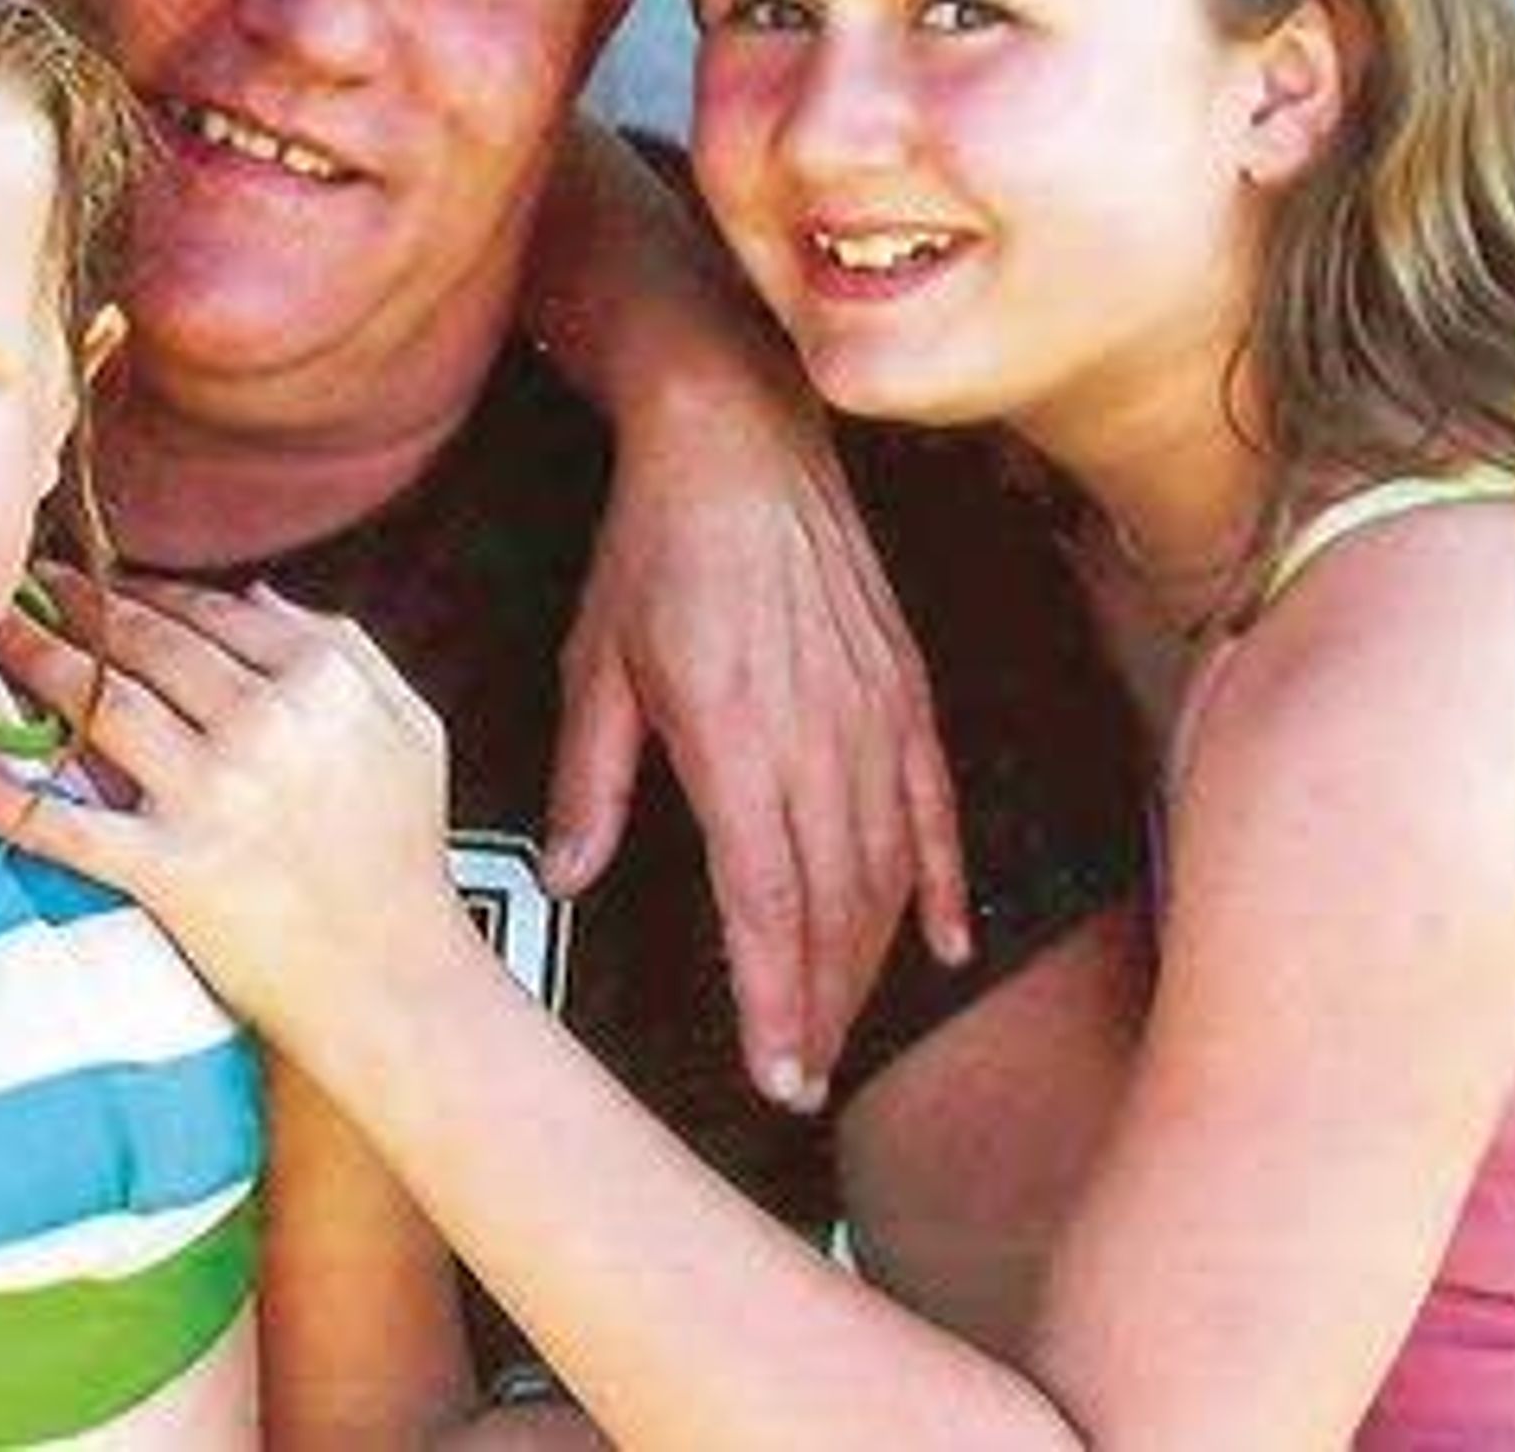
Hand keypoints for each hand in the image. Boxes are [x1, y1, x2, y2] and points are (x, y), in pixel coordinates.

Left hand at [0, 577, 466, 1053]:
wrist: (396, 984)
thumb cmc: (404, 856)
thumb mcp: (408, 727)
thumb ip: (344, 646)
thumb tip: (256, 594)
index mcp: (318, 682)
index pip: (207, 611)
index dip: (144, 592)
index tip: (102, 586)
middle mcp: (260, 725)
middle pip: (142, 645)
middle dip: (74, 607)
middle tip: (21, 585)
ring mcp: (209, 798)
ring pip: (97, 704)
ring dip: (28, 661)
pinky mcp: (167, 870)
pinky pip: (63, 823)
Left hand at [550, 397, 970, 1112]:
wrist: (738, 435)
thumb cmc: (652, 547)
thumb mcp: (596, 664)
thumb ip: (588, 781)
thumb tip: (569, 876)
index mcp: (734, 740)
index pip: (765, 903)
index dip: (775, 997)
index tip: (778, 1070)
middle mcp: (815, 736)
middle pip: (833, 906)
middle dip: (821, 1004)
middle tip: (804, 1079)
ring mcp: (871, 711)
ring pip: (885, 868)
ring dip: (869, 959)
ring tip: (842, 1026)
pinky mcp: (904, 684)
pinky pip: (935, 803)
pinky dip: (943, 879)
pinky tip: (945, 944)